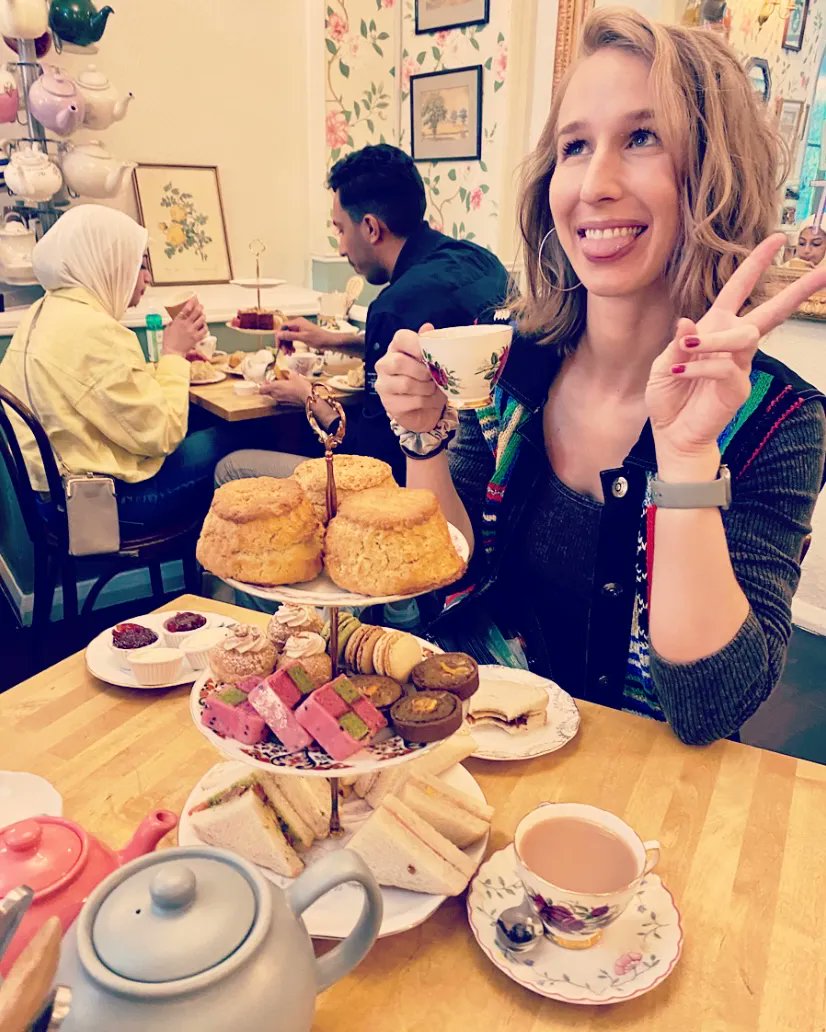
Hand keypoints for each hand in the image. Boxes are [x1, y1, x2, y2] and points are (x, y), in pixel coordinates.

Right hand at [161, 298, 207, 357]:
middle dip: (199, 307)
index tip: (194, 299)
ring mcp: (192, 331)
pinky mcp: (196, 338)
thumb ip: (172, 323)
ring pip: (201, 320)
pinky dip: (205, 327)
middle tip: (201, 306)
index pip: (186, 309)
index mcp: (178, 321)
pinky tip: (204, 326)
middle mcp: (186, 325)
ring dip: (203, 316)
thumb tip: (174, 320)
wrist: (173, 352)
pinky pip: (204, 330)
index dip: (191, 303)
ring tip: (202, 315)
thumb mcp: (167, 329)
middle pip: (196, 312)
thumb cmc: (168, 342)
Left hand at [257, 370, 310, 406]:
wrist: (308, 397)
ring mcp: (280, 400)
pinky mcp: (285, 403)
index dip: (263, 384)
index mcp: (275, 387)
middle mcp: (275, 394)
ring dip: (274, 390)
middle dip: (269, 387)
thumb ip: (286, 372)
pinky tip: (288, 390)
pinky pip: (279, 398)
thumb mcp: (294, 375)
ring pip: (272, 395)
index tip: (268, 380)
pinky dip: (280, 394)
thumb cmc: (300, 386)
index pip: (261, 389)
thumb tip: (283, 370)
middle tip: (275, 381)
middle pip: (266, 392)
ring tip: (282, 385)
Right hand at [276, 317, 344, 348]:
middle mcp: (297, 324)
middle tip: (285, 353)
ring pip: (289, 337)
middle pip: (285, 333)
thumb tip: (278, 334)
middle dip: (284, 343)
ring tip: (289, 354)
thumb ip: (290, 336)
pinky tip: (293, 351)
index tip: (278, 346)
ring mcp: (300, 329)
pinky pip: (294, 339)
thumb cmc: (318, 339)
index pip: (282, 327)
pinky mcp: (303, 334)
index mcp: (297, 322)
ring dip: (287, 345)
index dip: (279, 337)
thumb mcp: (303, 338)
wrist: (329, 341)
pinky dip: (292, 345)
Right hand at [375, 323, 445, 432]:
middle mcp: (384, 364)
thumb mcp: (432, 362)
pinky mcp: (389, 403)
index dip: (416, 344)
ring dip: (427, 388)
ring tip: (434, 389)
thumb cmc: (427, 380)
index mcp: (396, 348)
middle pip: (398, 362)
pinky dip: (427, 402)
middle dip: (422, 371)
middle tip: (433, 376)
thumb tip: (428, 327)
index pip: (400, 338)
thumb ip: (429, 345)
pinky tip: (430, 400)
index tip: (429, 355)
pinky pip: (411, 401)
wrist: (423, 409)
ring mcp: (383, 385)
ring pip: (406, 384)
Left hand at [646, 234, 825, 475]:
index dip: (755, 264)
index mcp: (715, 328)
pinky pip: (723, 366)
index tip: (777, 239)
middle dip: (798, 290)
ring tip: (691, 346)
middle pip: (772, 311)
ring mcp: (739, 364)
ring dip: (717, 337)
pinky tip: (681, 371)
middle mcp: (732, 342)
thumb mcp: (664, 365)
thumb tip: (689, 322)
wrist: (672, 433)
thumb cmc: (670, 396)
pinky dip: (699, 366)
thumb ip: (677, 344)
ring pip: (745, 335)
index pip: (738, 289)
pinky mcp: (738, 386)